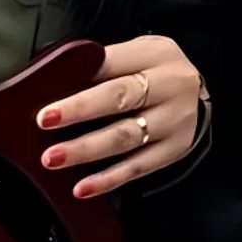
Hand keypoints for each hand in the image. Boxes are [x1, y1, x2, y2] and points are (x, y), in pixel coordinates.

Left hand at [29, 33, 209, 196]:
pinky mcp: (175, 149)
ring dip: (86, 149)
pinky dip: (108, 178)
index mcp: (155, 54)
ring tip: (54, 158)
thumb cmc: (155, 74)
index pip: (111, 64)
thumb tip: (49, 87)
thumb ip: (101, 66)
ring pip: (126, 136)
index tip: (48, 97)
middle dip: (79, 111)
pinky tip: (83, 187)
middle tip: (45, 122)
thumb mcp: (137, 55)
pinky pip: (138, 167)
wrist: (197, 96)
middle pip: (121, 97)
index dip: (78, 79)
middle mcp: (171, 84)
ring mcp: (175, 119)